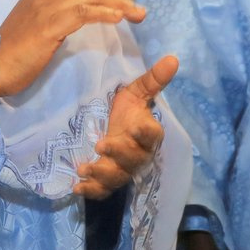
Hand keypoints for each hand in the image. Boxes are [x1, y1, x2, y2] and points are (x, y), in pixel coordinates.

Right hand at [0, 0, 145, 99]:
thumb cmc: (13, 54)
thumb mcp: (35, 25)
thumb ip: (54, 15)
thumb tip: (78, 17)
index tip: (123, 5)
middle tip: (137, 11)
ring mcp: (46, 6)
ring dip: (119, 5)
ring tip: (137, 16)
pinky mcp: (49, 24)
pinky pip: (85, 12)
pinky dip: (105, 13)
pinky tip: (119, 19)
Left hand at [74, 56, 177, 199]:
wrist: (109, 128)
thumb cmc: (125, 112)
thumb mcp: (134, 93)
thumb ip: (152, 79)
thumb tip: (172, 58)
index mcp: (147, 133)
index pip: (153, 135)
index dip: (146, 132)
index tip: (135, 125)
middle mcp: (138, 154)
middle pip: (134, 159)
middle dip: (118, 154)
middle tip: (100, 145)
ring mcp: (122, 169)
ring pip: (118, 177)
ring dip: (102, 175)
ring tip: (84, 169)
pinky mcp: (107, 180)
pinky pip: (103, 190)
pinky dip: (91, 191)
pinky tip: (77, 188)